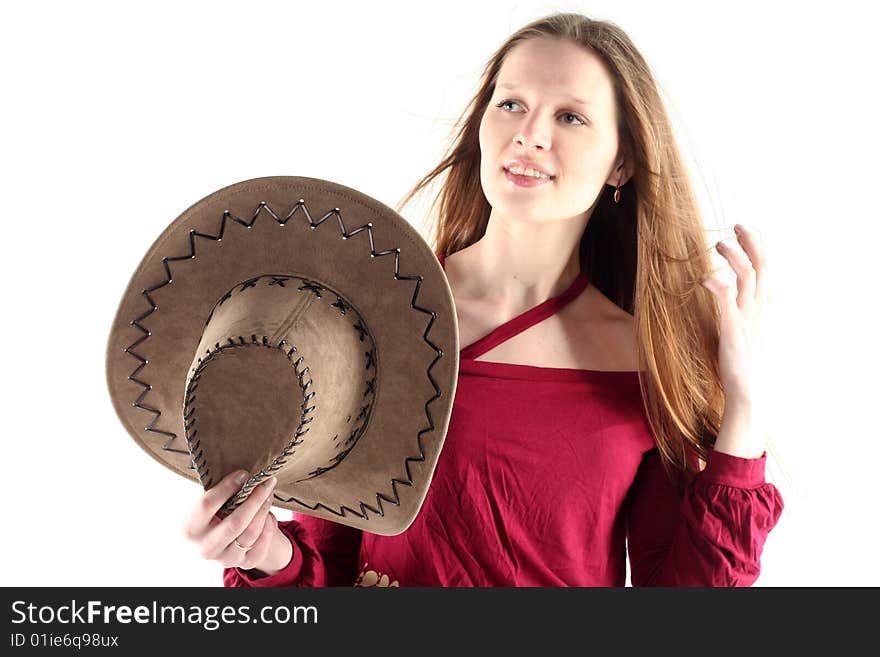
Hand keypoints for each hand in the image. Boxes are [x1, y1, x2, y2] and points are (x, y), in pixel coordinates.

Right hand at [182, 470, 286, 571]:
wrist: (229, 540)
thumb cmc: (218, 514)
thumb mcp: (212, 504)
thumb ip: (222, 492)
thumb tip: (244, 475)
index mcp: (190, 529)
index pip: (206, 505)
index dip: (227, 488)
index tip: (243, 474)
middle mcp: (205, 548)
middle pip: (235, 522)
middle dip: (254, 499)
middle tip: (266, 483)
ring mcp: (225, 559)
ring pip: (251, 532)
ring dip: (264, 509)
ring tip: (269, 494)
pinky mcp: (246, 563)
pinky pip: (263, 542)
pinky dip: (269, 525)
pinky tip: (268, 513)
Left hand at [700, 223, 773, 403]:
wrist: (752, 391)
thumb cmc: (753, 365)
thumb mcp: (761, 334)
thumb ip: (756, 315)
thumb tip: (748, 303)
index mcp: (770, 308)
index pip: (770, 269)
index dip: (760, 247)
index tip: (749, 233)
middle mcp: (763, 307)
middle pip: (763, 263)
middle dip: (752, 240)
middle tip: (738, 225)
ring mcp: (749, 315)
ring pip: (745, 273)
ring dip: (732, 254)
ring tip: (718, 244)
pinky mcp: (732, 326)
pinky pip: (725, 296)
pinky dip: (714, 282)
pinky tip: (703, 279)